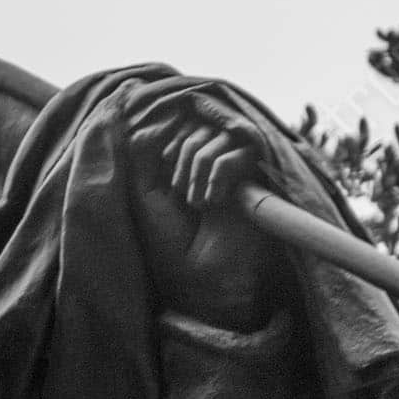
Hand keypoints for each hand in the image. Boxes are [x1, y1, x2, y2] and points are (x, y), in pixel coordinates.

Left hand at [140, 105, 276, 329]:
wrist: (201, 279)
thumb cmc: (171, 243)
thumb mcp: (144, 196)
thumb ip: (142, 157)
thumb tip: (145, 119)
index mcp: (184, 162)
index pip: (177, 123)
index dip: (169, 144)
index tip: (167, 176)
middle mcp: (211, 159)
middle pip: (194, 124)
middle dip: (181, 159)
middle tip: (183, 197)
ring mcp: (235, 166)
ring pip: (212, 137)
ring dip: (197, 171)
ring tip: (199, 203)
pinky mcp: (255, 176)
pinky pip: (233, 152)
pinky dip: (217, 176)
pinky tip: (216, 202)